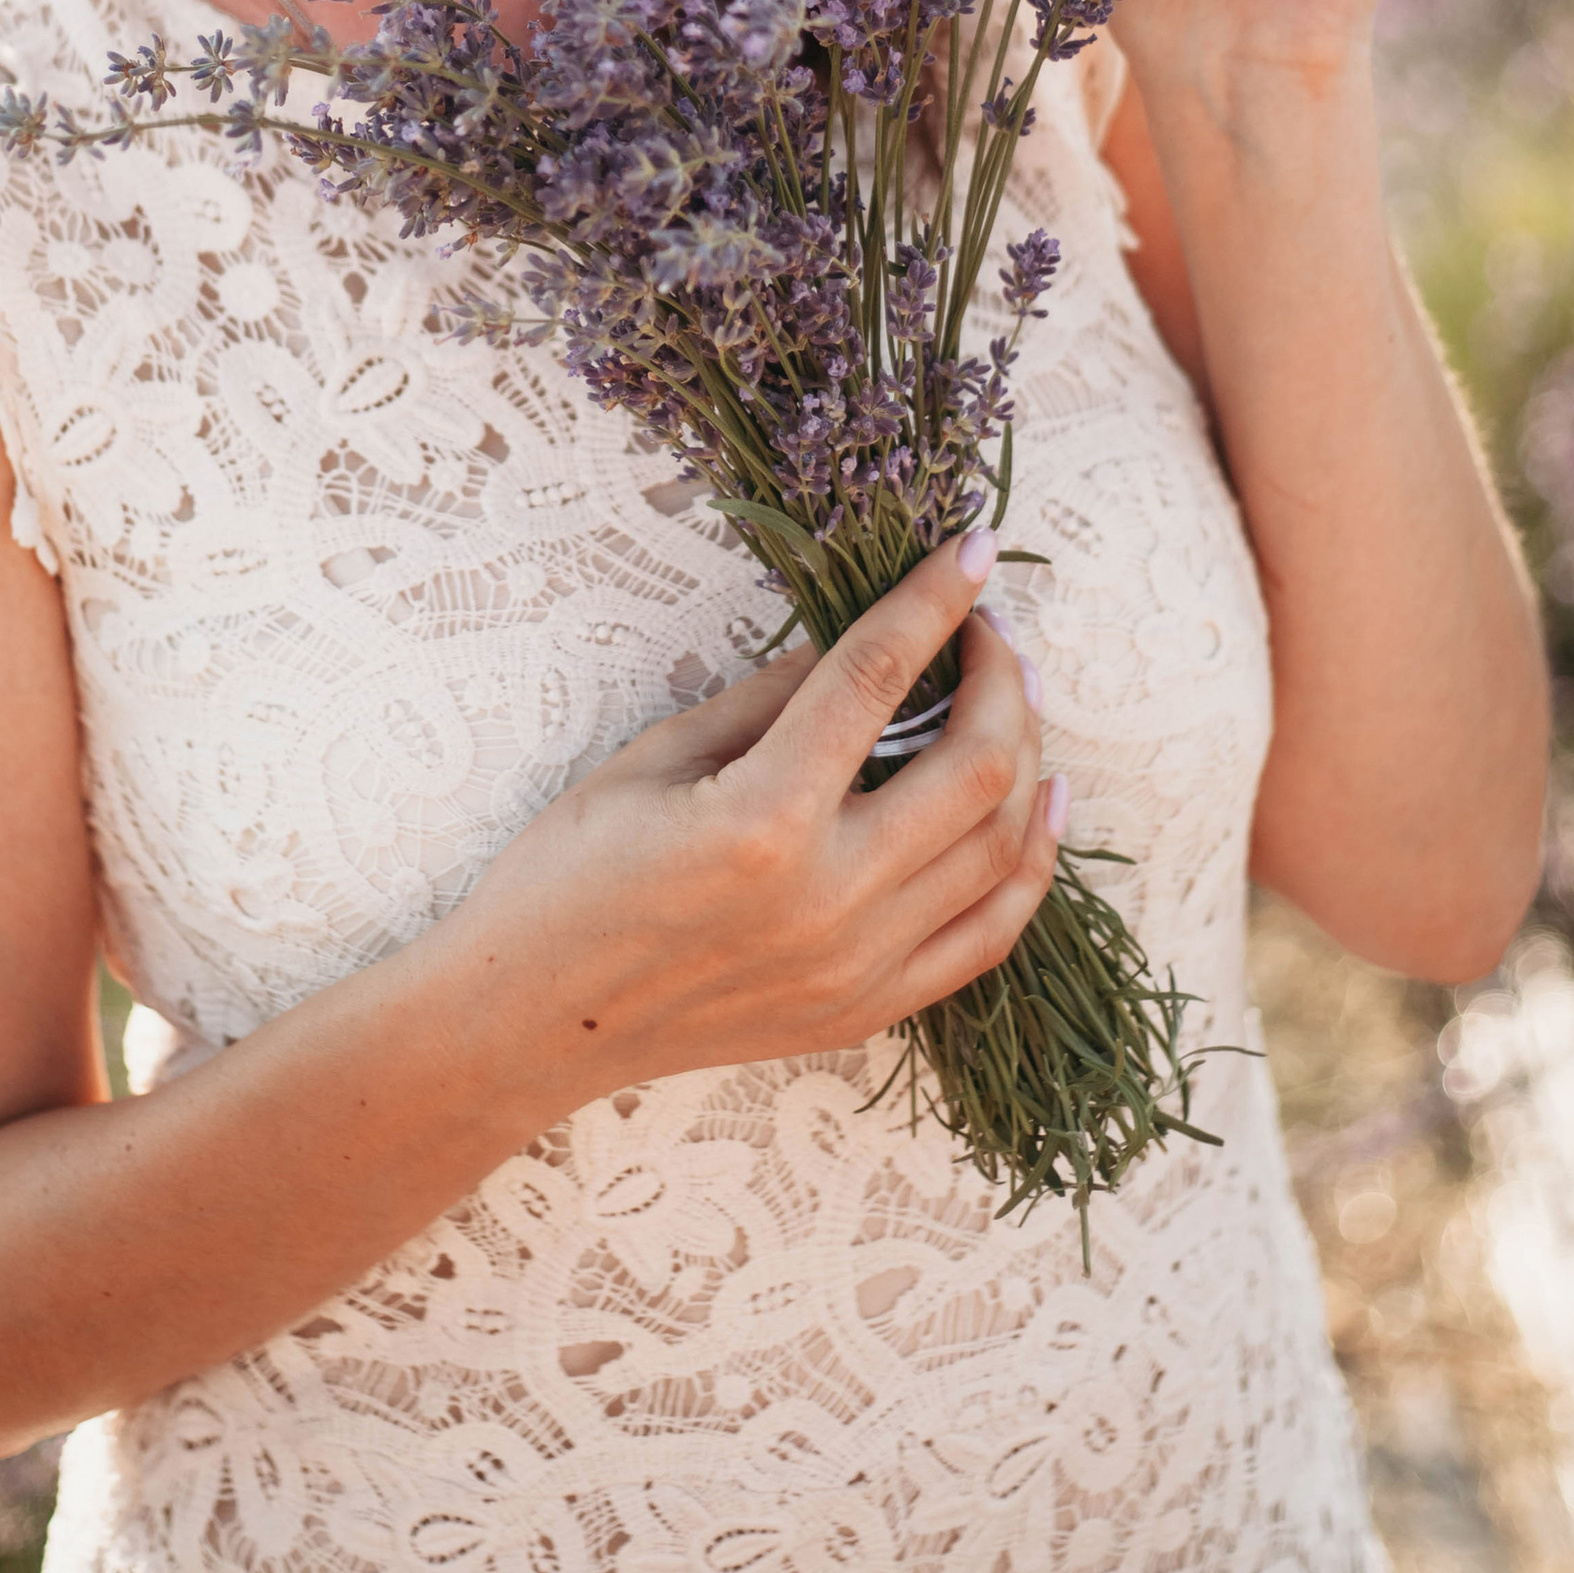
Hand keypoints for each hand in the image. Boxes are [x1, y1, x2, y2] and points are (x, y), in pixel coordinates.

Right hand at [453, 531, 1063, 1110]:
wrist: (530, 1022)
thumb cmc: (568, 875)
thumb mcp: (656, 759)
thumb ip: (768, 697)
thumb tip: (856, 639)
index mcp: (761, 818)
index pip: (877, 679)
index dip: (933, 601)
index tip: (971, 550)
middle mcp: (828, 898)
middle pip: (977, 767)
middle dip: (1002, 678)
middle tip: (988, 630)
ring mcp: (858, 966)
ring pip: (1001, 848)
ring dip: (1026, 757)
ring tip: (1014, 698)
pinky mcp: (868, 1010)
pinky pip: (989, 935)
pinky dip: (1031, 863)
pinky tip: (1043, 803)